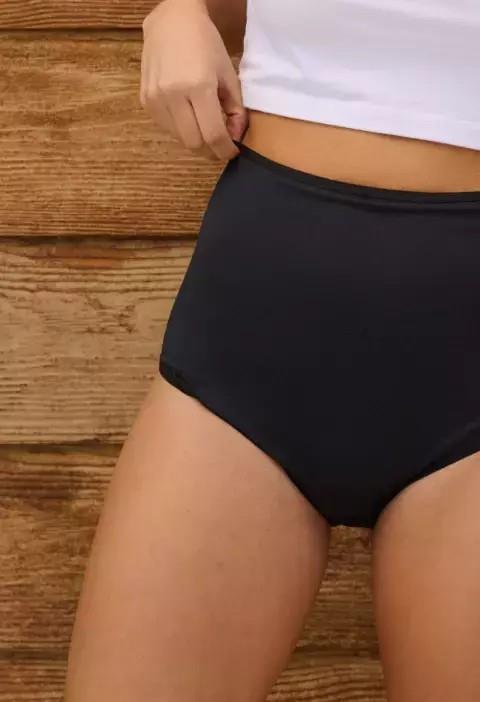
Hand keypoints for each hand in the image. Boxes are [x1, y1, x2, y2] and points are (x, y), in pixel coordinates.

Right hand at [140, 0, 248, 160]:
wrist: (172, 21)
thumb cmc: (205, 44)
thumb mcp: (228, 74)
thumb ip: (235, 109)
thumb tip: (235, 137)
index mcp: (199, 87)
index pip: (212, 135)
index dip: (224, 150)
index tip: (232, 152)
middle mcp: (173, 95)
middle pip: (194, 143)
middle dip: (210, 150)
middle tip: (220, 144)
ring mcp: (156, 98)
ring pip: (179, 139)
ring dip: (195, 139)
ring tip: (204, 126)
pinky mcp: (146, 100)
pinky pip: (166, 128)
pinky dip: (181, 129)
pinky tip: (188, 115)